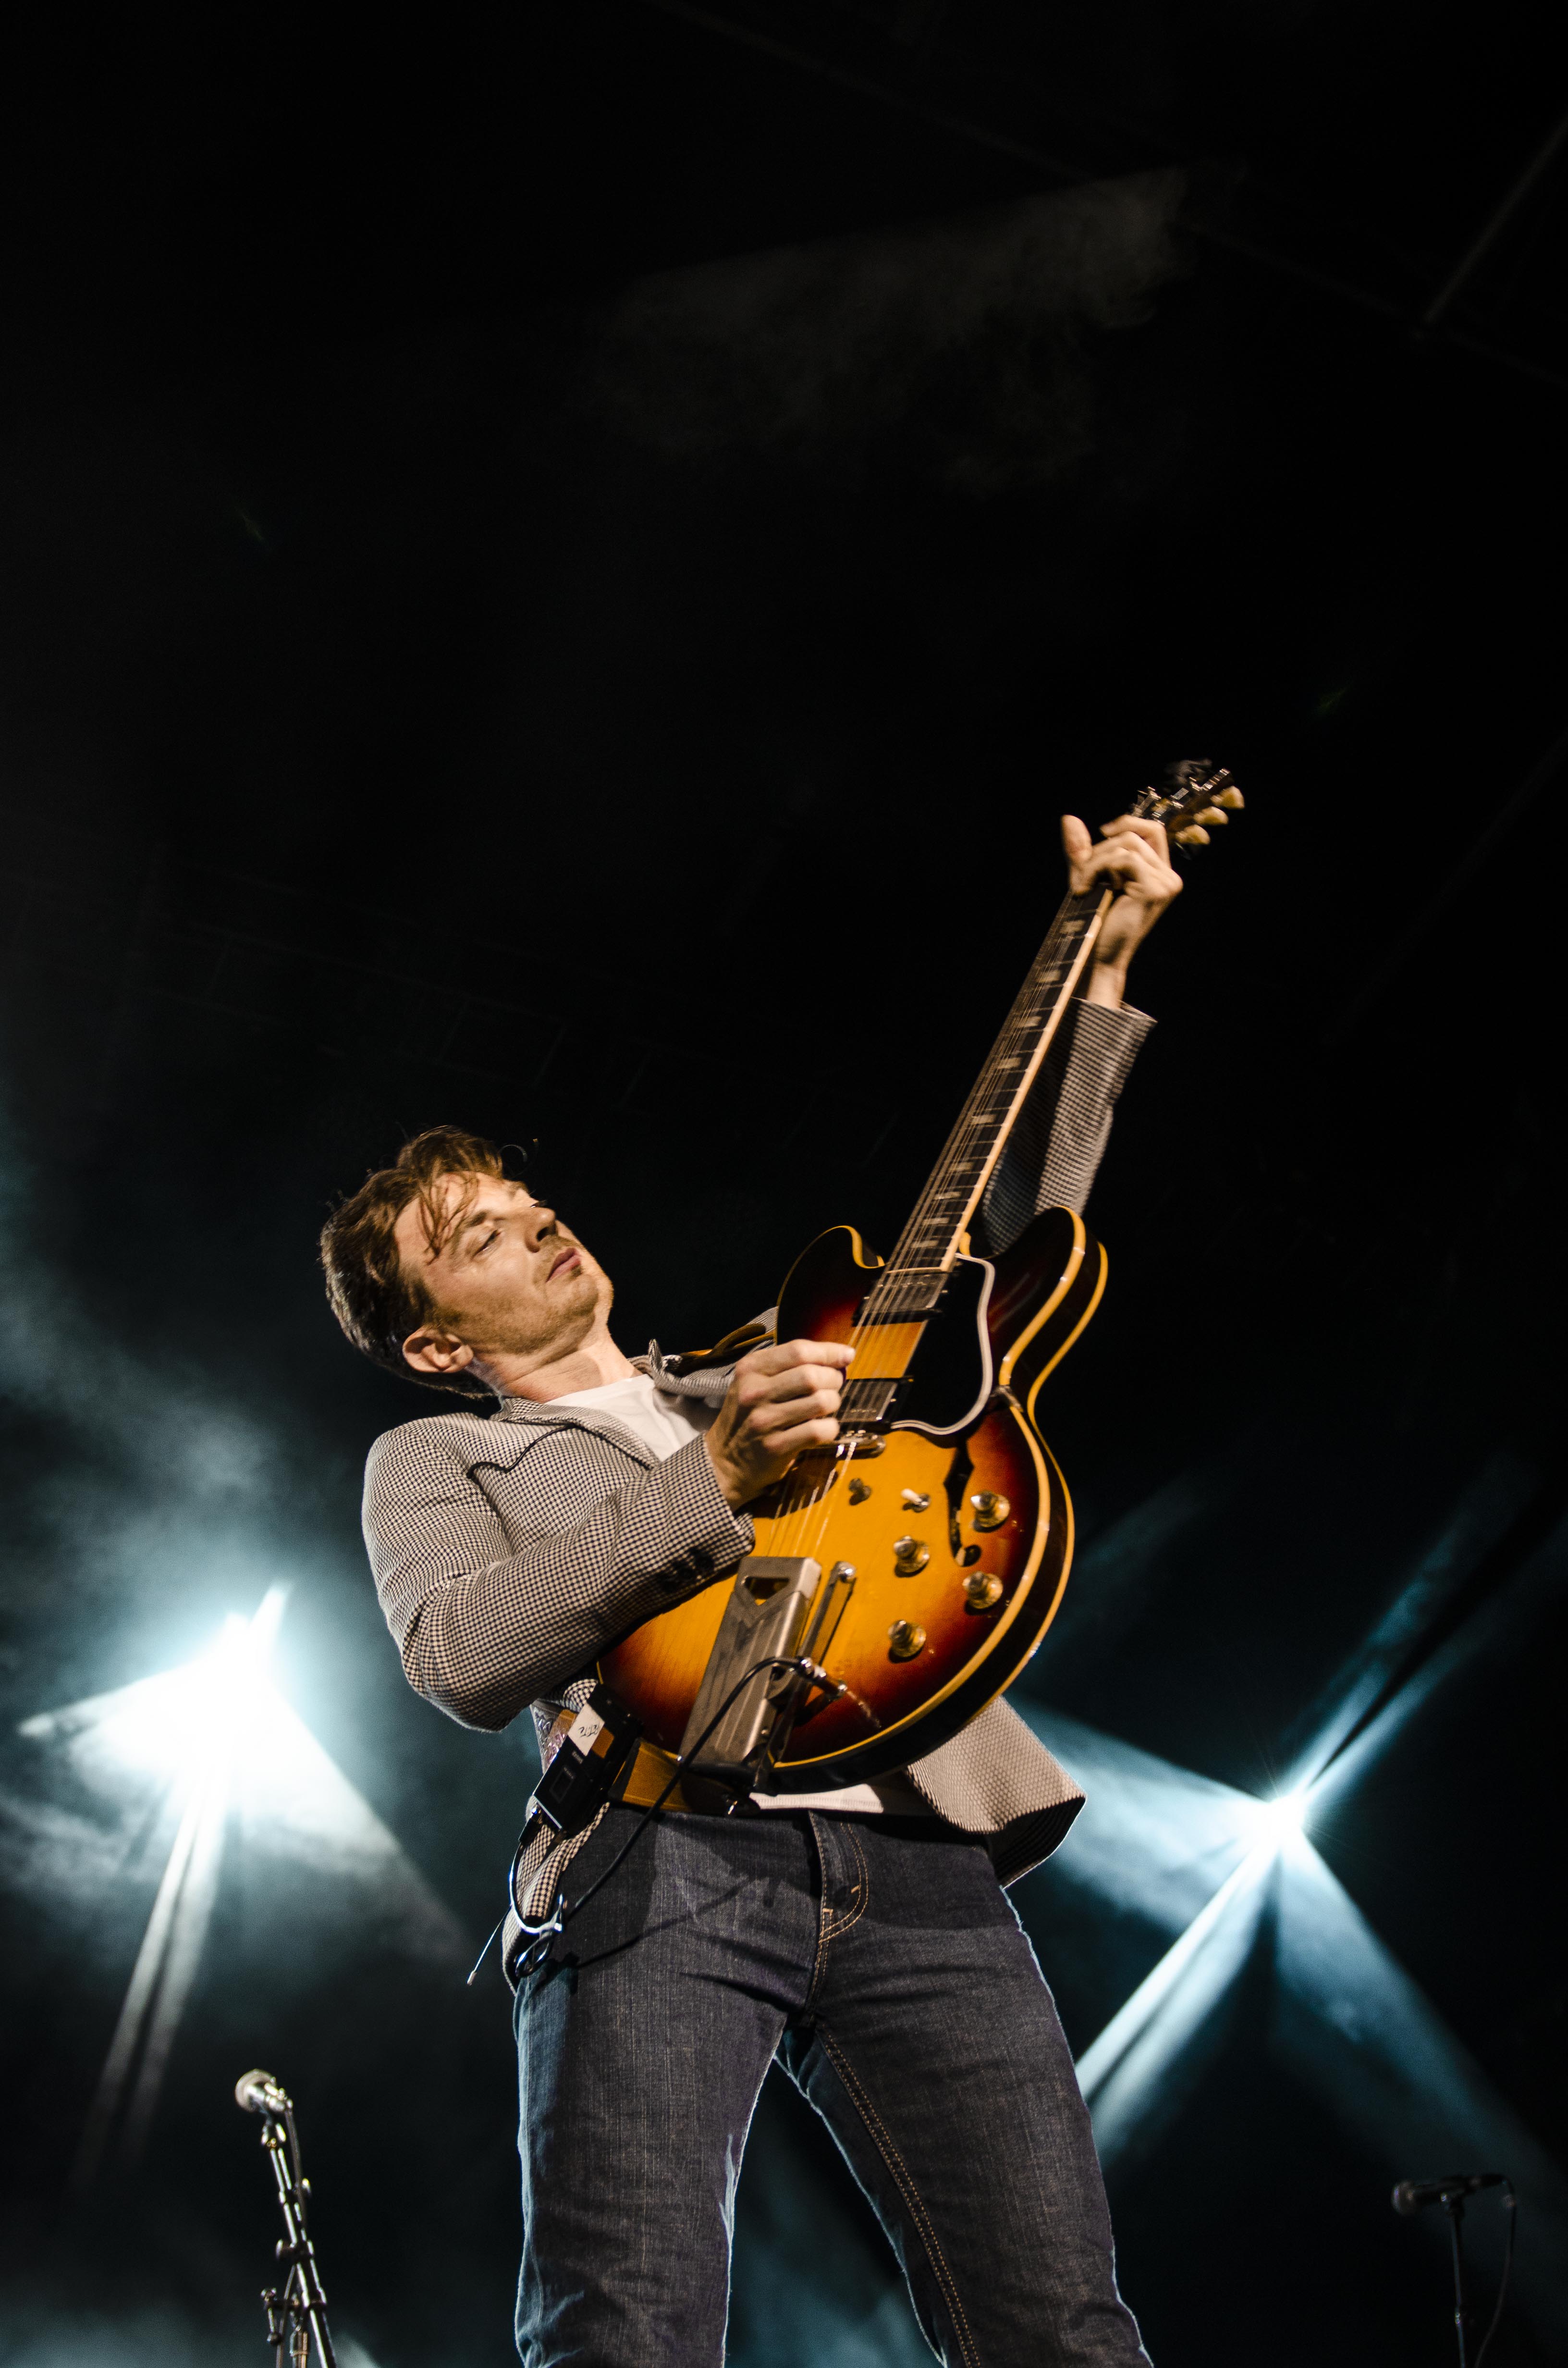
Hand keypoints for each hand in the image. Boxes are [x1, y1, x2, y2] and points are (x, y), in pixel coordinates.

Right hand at [704, 1338, 853, 1509]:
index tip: (846, 1355)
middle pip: (812, 1375)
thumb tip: (839, 1356)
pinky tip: (823, 1428)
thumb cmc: (748, 1416)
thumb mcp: (755, 1382)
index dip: (829, 1351)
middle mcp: (755, 1391)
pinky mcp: (775, 1447)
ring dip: (833, 1403)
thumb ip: (788, 1366)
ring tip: (826, 1408)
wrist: (724, 1461)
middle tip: (833, 1386)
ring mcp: (764, 1420)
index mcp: (751, 1369)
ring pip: (820, 1402)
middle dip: (833, 1379)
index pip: (798, 1350)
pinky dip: (830, 1428)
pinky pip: (819, 1431)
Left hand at [1060, 812, 1181, 1005]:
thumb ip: (1082, 849)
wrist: (1096, 955)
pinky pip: (1123, 859)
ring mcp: (1167, 884)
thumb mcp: (1088, 877)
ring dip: (1096, 861)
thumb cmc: (1094, 920)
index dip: (1128, 823)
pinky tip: (1086, 890)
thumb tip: (1068, 817)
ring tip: (1082, 886)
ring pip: (1127, 845)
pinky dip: (1098, 869)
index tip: (1103, 832)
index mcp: (1161, 873)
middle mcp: (1170, 877)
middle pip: (1135, 834)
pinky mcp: (1156, 889)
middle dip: (1101, 848)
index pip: (1154, 830)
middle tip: (1082, 875)